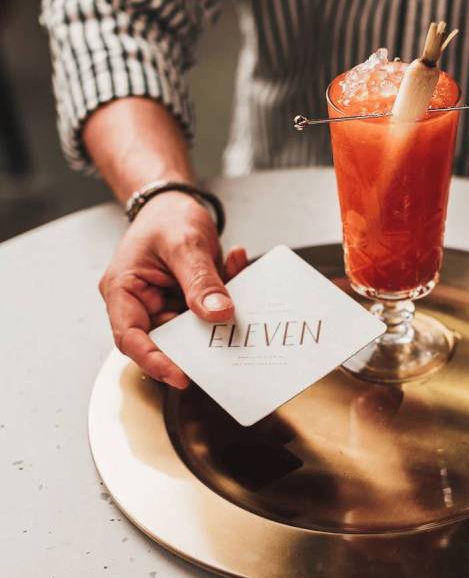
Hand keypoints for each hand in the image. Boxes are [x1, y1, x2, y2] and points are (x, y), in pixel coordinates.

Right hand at [99, 192, 246, 387]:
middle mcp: (141, 304)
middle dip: (199, 339)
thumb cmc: (166, 217)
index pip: (131, 338)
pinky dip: (226, 294)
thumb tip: (218, 313)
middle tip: (225, 338)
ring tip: (234, 278)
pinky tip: (235, 263)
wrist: (174, 201)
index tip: (181, 375)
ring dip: (217, 311)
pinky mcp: (187, 304)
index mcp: (123, 291)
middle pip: (166, 339)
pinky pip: (208, 312)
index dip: (154, 361)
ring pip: (194, 328)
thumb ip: (200, 281)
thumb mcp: (184, 244)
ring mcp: (165, 305)